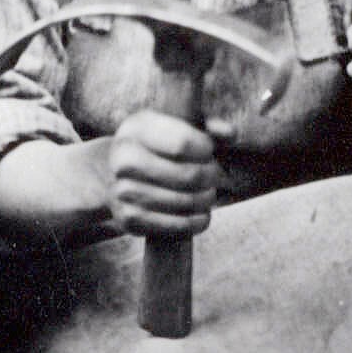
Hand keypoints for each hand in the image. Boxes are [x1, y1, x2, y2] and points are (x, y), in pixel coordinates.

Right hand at [106, 108, 219, 239]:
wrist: (123, 174)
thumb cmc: (161, 146)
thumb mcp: (179, 127)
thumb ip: (208, 126)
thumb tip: (229, 133)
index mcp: (136, 127)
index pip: (182, 144)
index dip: (206, 150)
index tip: (210, 151)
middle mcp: (123, 158)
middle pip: (188, 175)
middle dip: (212, 177)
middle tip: (218, 176)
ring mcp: (121, 190)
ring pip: (184, 202)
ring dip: (206, 199)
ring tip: (210, 193)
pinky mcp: (127, 218)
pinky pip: (173, 226)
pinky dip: (196, 222)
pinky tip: (203, 214)